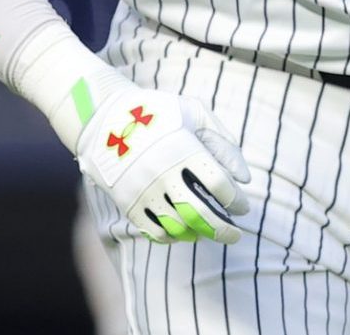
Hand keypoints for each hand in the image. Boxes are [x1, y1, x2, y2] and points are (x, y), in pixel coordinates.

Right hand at [75, 81, 251, 244]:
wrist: (104, 118)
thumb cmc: (157, 114)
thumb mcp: (192, 112)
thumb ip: (223, 141)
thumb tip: (245, 179)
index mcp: (183, 148)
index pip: (220, 185)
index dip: (236, 200)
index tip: (242, 206)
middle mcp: (164, 172)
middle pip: (201, 213)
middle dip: (223, 229)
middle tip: (234, 235)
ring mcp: (144, 190)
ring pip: (179, 227)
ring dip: (199, 234)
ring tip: (207, 232)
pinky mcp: (128, 203)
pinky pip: (155, 232)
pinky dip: (173, 237)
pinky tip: (183, 231)